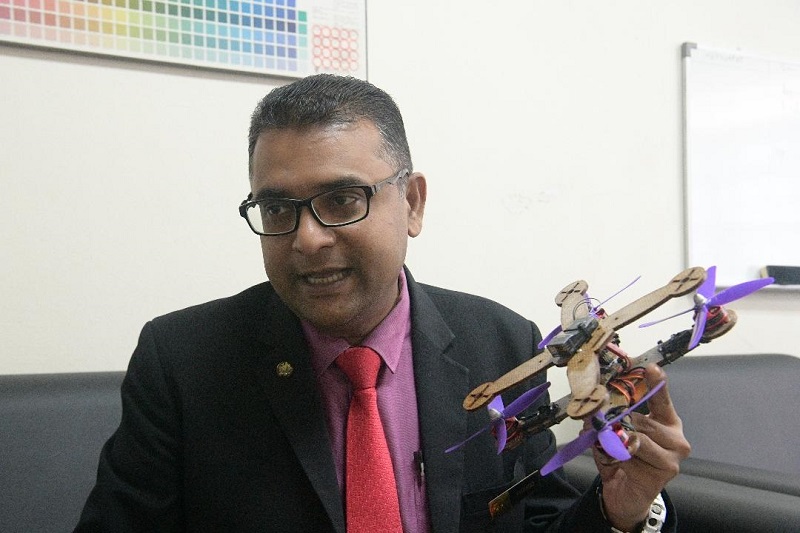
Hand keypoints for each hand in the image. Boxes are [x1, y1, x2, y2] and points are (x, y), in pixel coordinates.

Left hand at [593, 364, 689, 530]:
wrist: (626, 494)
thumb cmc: (623, 460)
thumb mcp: (613, 434)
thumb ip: (608, 420)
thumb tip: (594, 407)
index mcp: (666, 422)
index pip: (662, 400)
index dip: (657, 384)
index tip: (651, 368)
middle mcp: (675, 438)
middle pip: (644, 420)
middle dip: (619, 422)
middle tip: (606, 426)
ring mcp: (672, 456)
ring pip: (638, 438)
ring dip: (618, 443)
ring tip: (613, 448)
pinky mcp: (665, 472)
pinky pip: (634, 457)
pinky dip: (618, 458)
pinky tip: (619, 464)